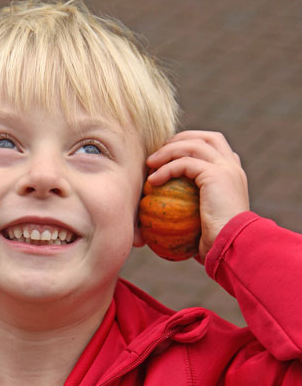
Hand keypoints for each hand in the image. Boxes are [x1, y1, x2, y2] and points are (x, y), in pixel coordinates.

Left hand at [145, 130, 249, 260]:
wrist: (235, 248)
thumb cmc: (218, 242)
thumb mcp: (207, 219)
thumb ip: (194, 206)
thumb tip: (167, 212)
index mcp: (234, 175)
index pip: (215, 147)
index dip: (192, 144)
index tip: (169, 156)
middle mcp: (233, 168)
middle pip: (206, 137)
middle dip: (180, 139)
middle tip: (158, 154)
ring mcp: (227, 169)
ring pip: (192, 144)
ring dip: (167, 151)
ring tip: (149, 164)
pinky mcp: (216, 175)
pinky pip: (183, 163)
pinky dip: (166, 169)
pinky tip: (153, 182)